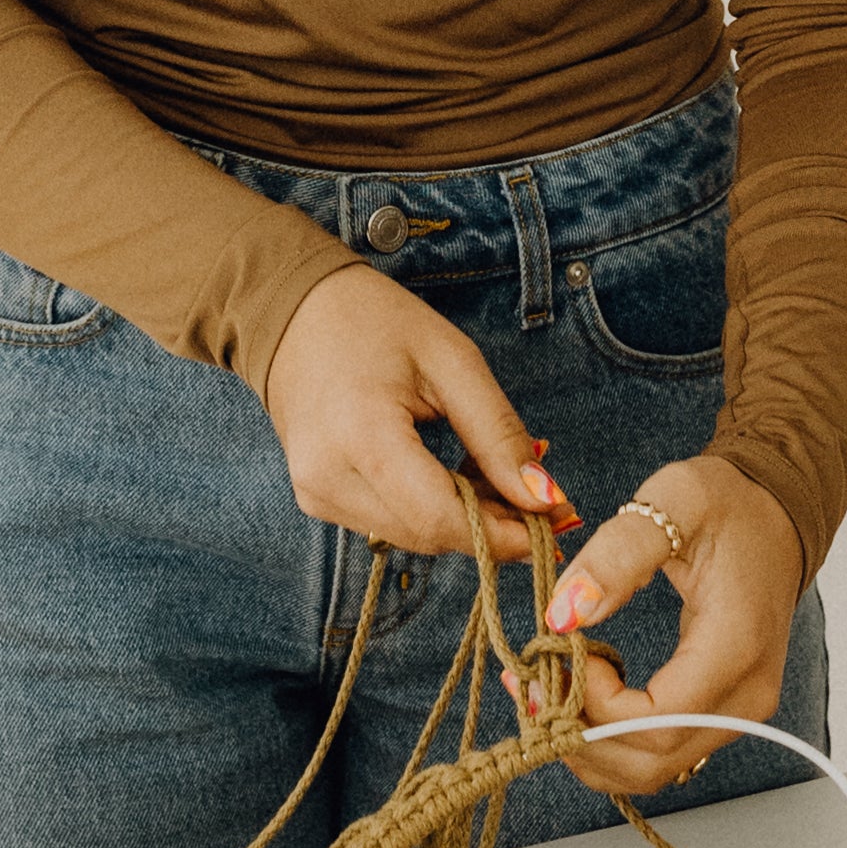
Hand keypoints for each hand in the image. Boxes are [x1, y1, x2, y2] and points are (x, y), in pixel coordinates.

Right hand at [260, 263, 576, 560]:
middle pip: (430, 536)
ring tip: (490, 475)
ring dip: (462, 520)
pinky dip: (429, 511)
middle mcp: (328, 479)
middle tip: (536, 497)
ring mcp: (315, 494)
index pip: (442, 519)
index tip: (554, 522)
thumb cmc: (373, 321)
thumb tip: (544, 499)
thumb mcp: (452, 361)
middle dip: (491, 527)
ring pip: (412, 537)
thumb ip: (497, 434)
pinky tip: (450, 476)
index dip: (504, 534)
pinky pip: (388, 523)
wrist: (292, 310)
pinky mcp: (316, 499)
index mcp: (361, 437)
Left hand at [515, 455, 805, 802]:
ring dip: (588, 744)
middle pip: (651, 762)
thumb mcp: (673, 501)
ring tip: (546, 688)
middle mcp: (745, 697)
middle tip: (533, 681)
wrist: (777, 516)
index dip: (596, 703)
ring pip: (651, 771)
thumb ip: (617, 554)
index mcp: (736, 647)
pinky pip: (658, 754)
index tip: (563, 648)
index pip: (657, 720)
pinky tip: (577, 696)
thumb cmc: (728, 504)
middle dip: (579, 733)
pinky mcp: (720, 715)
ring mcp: (737, 714)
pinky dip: (608, 741)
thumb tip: (564, 613)